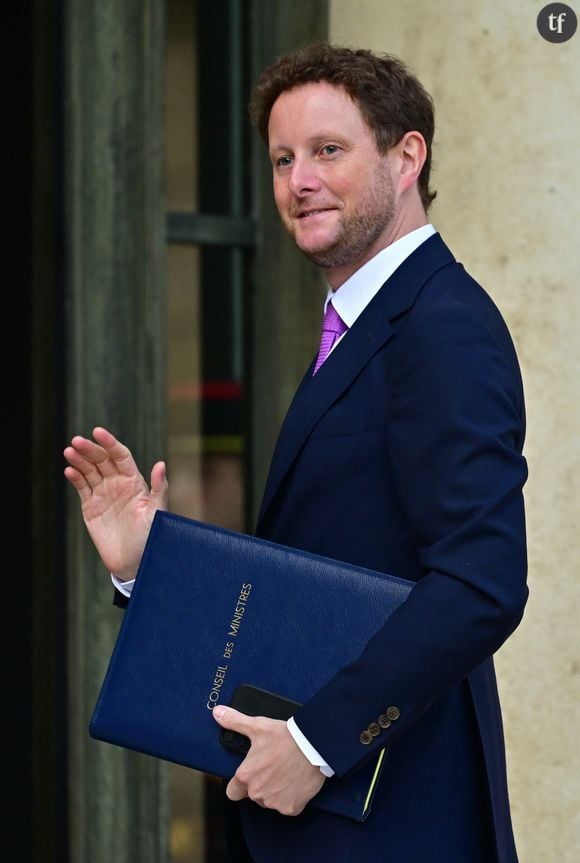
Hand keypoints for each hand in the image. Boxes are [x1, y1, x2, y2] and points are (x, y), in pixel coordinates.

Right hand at [63, 426, 167, 580]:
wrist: (134, 563)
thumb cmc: (151, 538)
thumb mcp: (157, 513)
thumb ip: (160, 488)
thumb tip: (161, 464)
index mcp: (135, 482)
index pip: (120, 456)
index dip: (110, 443)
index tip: (98, 432)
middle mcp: (118, 484)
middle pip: (102, 460)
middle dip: (90, 449)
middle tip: (77, 441)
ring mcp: (103, 495)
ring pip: (89, 471)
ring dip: (79, 460)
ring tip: (69, 451)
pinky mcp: (91, 507)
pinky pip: (82, 487)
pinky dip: (75, 477)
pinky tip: (69, 470)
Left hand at [213, 706, 325, 815]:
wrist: (313, 746)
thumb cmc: (285, 737)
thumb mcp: (258, 727)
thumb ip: (235, 722)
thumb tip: (218, 713)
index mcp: (245, 776)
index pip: (233, 791)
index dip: (239, 784)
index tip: (250, 774)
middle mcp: (257, 793)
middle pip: (253, 795)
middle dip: (260, 784)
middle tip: (272, 768)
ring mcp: (275, 802)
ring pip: (270, 801)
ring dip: (275, 791)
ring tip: (285, 772)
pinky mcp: (291, 807)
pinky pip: (287, 805)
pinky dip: (291, 797)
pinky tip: (295, 781)